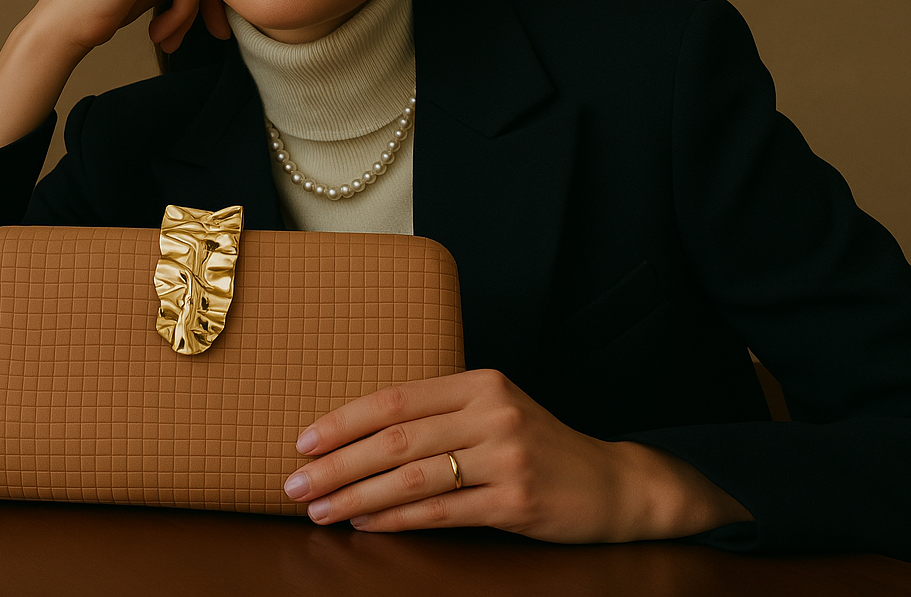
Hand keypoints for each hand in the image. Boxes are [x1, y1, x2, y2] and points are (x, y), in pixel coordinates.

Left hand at [283, 369, 751, 541]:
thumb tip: (357, 435)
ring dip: (357, 498)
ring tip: (321, 512)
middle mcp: (492, 413)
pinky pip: (442, 512)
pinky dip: (396, 521)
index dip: (343, 421)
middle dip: (336, 465)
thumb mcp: (493, 411)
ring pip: (412, 477)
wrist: (614, 484)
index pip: (395, 399)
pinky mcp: (517, 501)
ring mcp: (508, 457)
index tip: (302, 443)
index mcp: (478, 383)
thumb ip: (439, 414)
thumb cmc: (538, 446)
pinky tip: (366, 527)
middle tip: (295, 486)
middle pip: (395, 440)